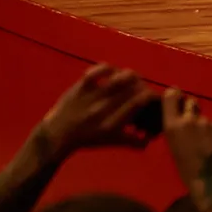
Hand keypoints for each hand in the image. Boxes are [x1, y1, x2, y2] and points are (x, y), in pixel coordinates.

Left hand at [34, 64, 156, 160]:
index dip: (150, 96)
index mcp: (113, 125)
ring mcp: (92, 96)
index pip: (138, 104)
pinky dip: (108, 68)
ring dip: (130, 76)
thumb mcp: (111, 142)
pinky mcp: (82, 86)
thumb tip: (150, 139)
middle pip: (132, 89)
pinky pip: (98, 71)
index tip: (152, 96)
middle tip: (141, 88)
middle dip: (142, 86)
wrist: (59, 134)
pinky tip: (111, 72)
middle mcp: (104, 109)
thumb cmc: (87, 139)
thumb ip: (132, 142)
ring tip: (131, 78)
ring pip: (120, 77)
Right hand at [163, 92, 211, 208]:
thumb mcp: (173, 145)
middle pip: (191, 103)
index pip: (171, 95)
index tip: (177, 95)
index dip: (175, 94)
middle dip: (192, 109)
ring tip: (205, 143)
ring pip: (205, 117)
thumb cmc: (186, 168)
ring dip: (205, 125)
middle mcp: (189, 120)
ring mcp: (207, 123)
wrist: (209, 182)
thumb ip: (177, 126)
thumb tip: (181, 114)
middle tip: (194, 125)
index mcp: (172, 126)